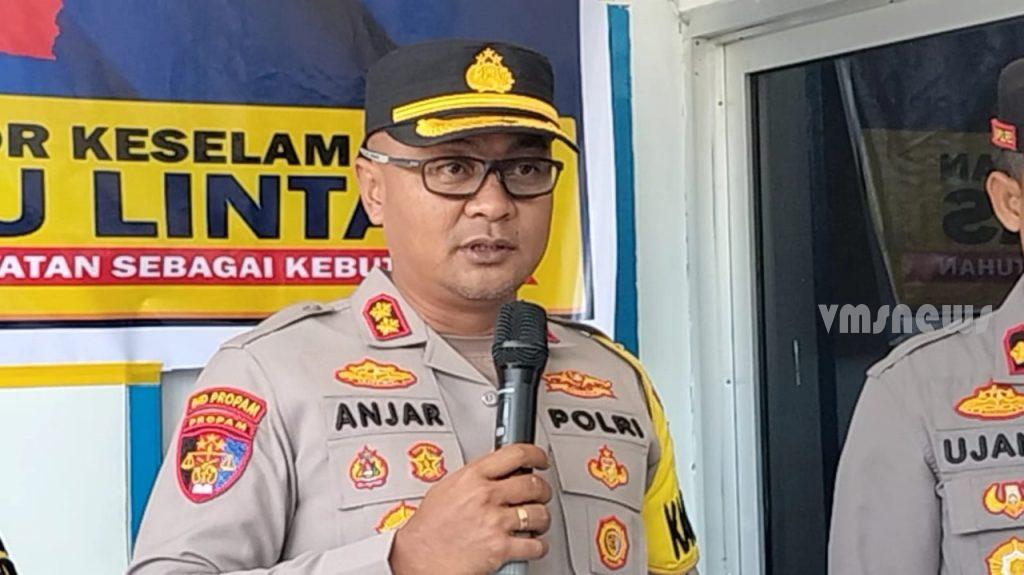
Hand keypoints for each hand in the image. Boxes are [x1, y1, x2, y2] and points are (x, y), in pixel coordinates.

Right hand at [389, 444, 552, 574]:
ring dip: (541, 519)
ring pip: (539, 514)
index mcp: (472, 477)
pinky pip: (534, 544)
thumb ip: (473, 478)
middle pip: (533, 484)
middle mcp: (485, 496)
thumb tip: (493, 472)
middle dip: (542, 490)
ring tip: (536, 521)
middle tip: (540, 494)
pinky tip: (531, 544)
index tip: (540, 459)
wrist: (417, 558)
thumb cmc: (427, 528)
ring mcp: (494, 522)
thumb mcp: (446, 488)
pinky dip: (537, 546)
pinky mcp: (500, 548)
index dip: (535, 454)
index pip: (515, 454)